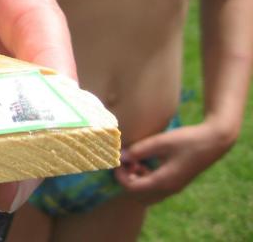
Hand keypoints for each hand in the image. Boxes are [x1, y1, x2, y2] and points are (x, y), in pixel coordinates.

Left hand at [114, 122, 234, 204]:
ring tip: (134, 158)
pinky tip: (144, 160)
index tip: (117, 159)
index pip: (133, 188)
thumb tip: (120, 156)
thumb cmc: (187, 140)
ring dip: (136, 176)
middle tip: (126, 160)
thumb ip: (140, 150)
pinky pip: (155, 185)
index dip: (120, 175)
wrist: (214, 141)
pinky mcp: (176, 180)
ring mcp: (174, 186)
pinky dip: (145, 175)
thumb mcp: (161, 142)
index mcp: (164, 181)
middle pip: (139, 192)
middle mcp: (169, 188)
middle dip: (127, 177)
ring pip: (147, 190)